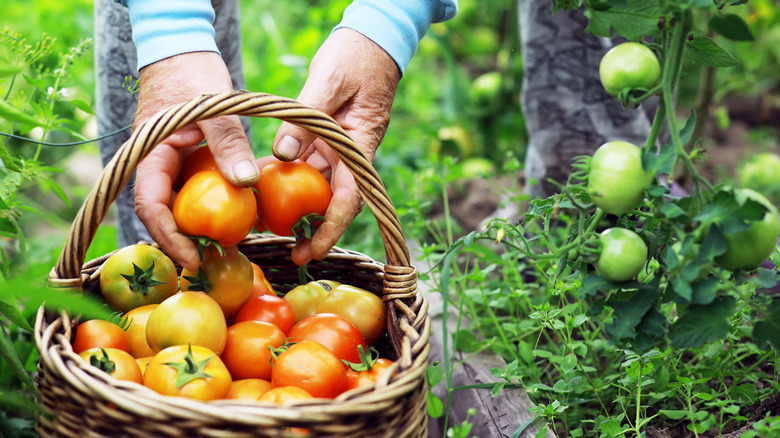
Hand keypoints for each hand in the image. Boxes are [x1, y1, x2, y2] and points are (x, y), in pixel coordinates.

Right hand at [133, 51, 258, 270]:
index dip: (169, 236)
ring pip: (178, 205)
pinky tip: (233, 218)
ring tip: (225, 247)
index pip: (150, 206)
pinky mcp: (183, 161)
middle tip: (213, 262)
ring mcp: (168, 164)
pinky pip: (192, 190)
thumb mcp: (215, 109)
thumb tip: (247, 184)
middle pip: (163, 213)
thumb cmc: (193, 74)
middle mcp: (154, 165)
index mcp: (149, 155)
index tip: (192, 256)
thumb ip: (228, 144)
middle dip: (184, 241)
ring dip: (197, 227)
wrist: (182, 50)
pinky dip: (208, 206)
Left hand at [272, 28, 401, 265]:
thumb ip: (305, 119)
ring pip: (319, 185)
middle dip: (315, 229)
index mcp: (359, 144)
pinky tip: (266, 184)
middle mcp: (350, 152)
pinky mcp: (326, 139)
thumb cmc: (355, 57)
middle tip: (293, 254)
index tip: (315, 250)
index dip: (332, 227)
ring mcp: (339, 147)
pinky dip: (289, 176)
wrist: (371, 40)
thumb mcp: (328, 82)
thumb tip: (281, 154)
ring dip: (299, 207)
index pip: (350, 196)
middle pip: (335, 200)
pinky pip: (308, 163)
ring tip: (273, 226)